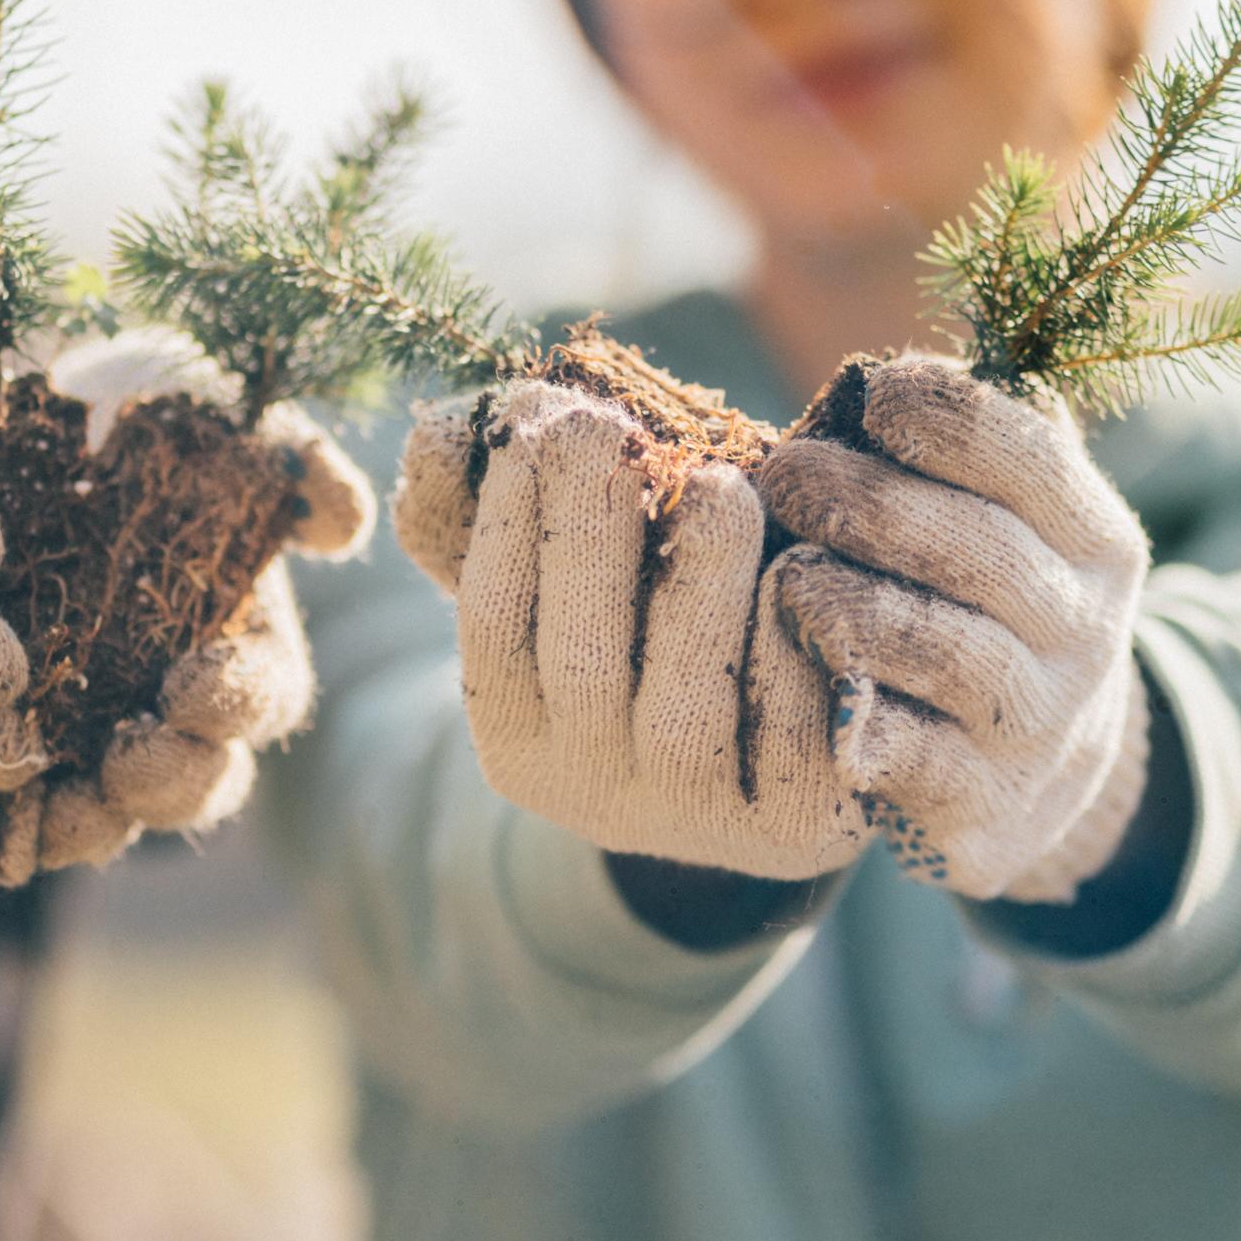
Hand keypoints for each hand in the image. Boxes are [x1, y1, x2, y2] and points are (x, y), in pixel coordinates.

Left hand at [40, 335, 372, 866]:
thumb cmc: (112, 415)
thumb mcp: (198, 408)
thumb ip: (283, 458)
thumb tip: (342, 525)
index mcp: (231, 641)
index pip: (262, 696)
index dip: (239, 702)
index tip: (197, 684)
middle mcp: (163, 709)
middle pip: (195, 781)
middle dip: (172, 781)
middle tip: (130, 758)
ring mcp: (80, 743)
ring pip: (104, 821)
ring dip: (93, 824)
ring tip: (62, 802)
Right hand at [394, 381, 862, 881]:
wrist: (768, 780)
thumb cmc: (653, 638)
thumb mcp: (570, 586)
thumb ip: (500, 514)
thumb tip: (438, 434)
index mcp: (518, 731)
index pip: (493, 620)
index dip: (507, 517)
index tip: (533, 413)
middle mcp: (592, 790)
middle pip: (579, 656)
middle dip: (585, 529)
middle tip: (601, 425)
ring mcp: (693, 815)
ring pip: (686, 695)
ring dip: (700, 576)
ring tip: (717, 484)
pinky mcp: (794, 827)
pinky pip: (791, 727)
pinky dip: (791, 641)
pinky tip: (802, 564)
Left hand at [756, 356, 1150, 903]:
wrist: (1041, 768)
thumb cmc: (984, 600)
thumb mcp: (1010, 519)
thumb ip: (968, 448)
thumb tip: (875, 379)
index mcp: (1095, 540)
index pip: (1035, 459)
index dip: (953, 417)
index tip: (876, 392)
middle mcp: (1086, 630)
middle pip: (979, 550)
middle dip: (870, 502)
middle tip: (784, 472)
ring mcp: (1041, 724)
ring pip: (946, 652)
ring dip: (852, 604)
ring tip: (781, 575)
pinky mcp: (987, 807)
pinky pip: (914, 757)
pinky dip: (855, 716)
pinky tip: (799, 676)